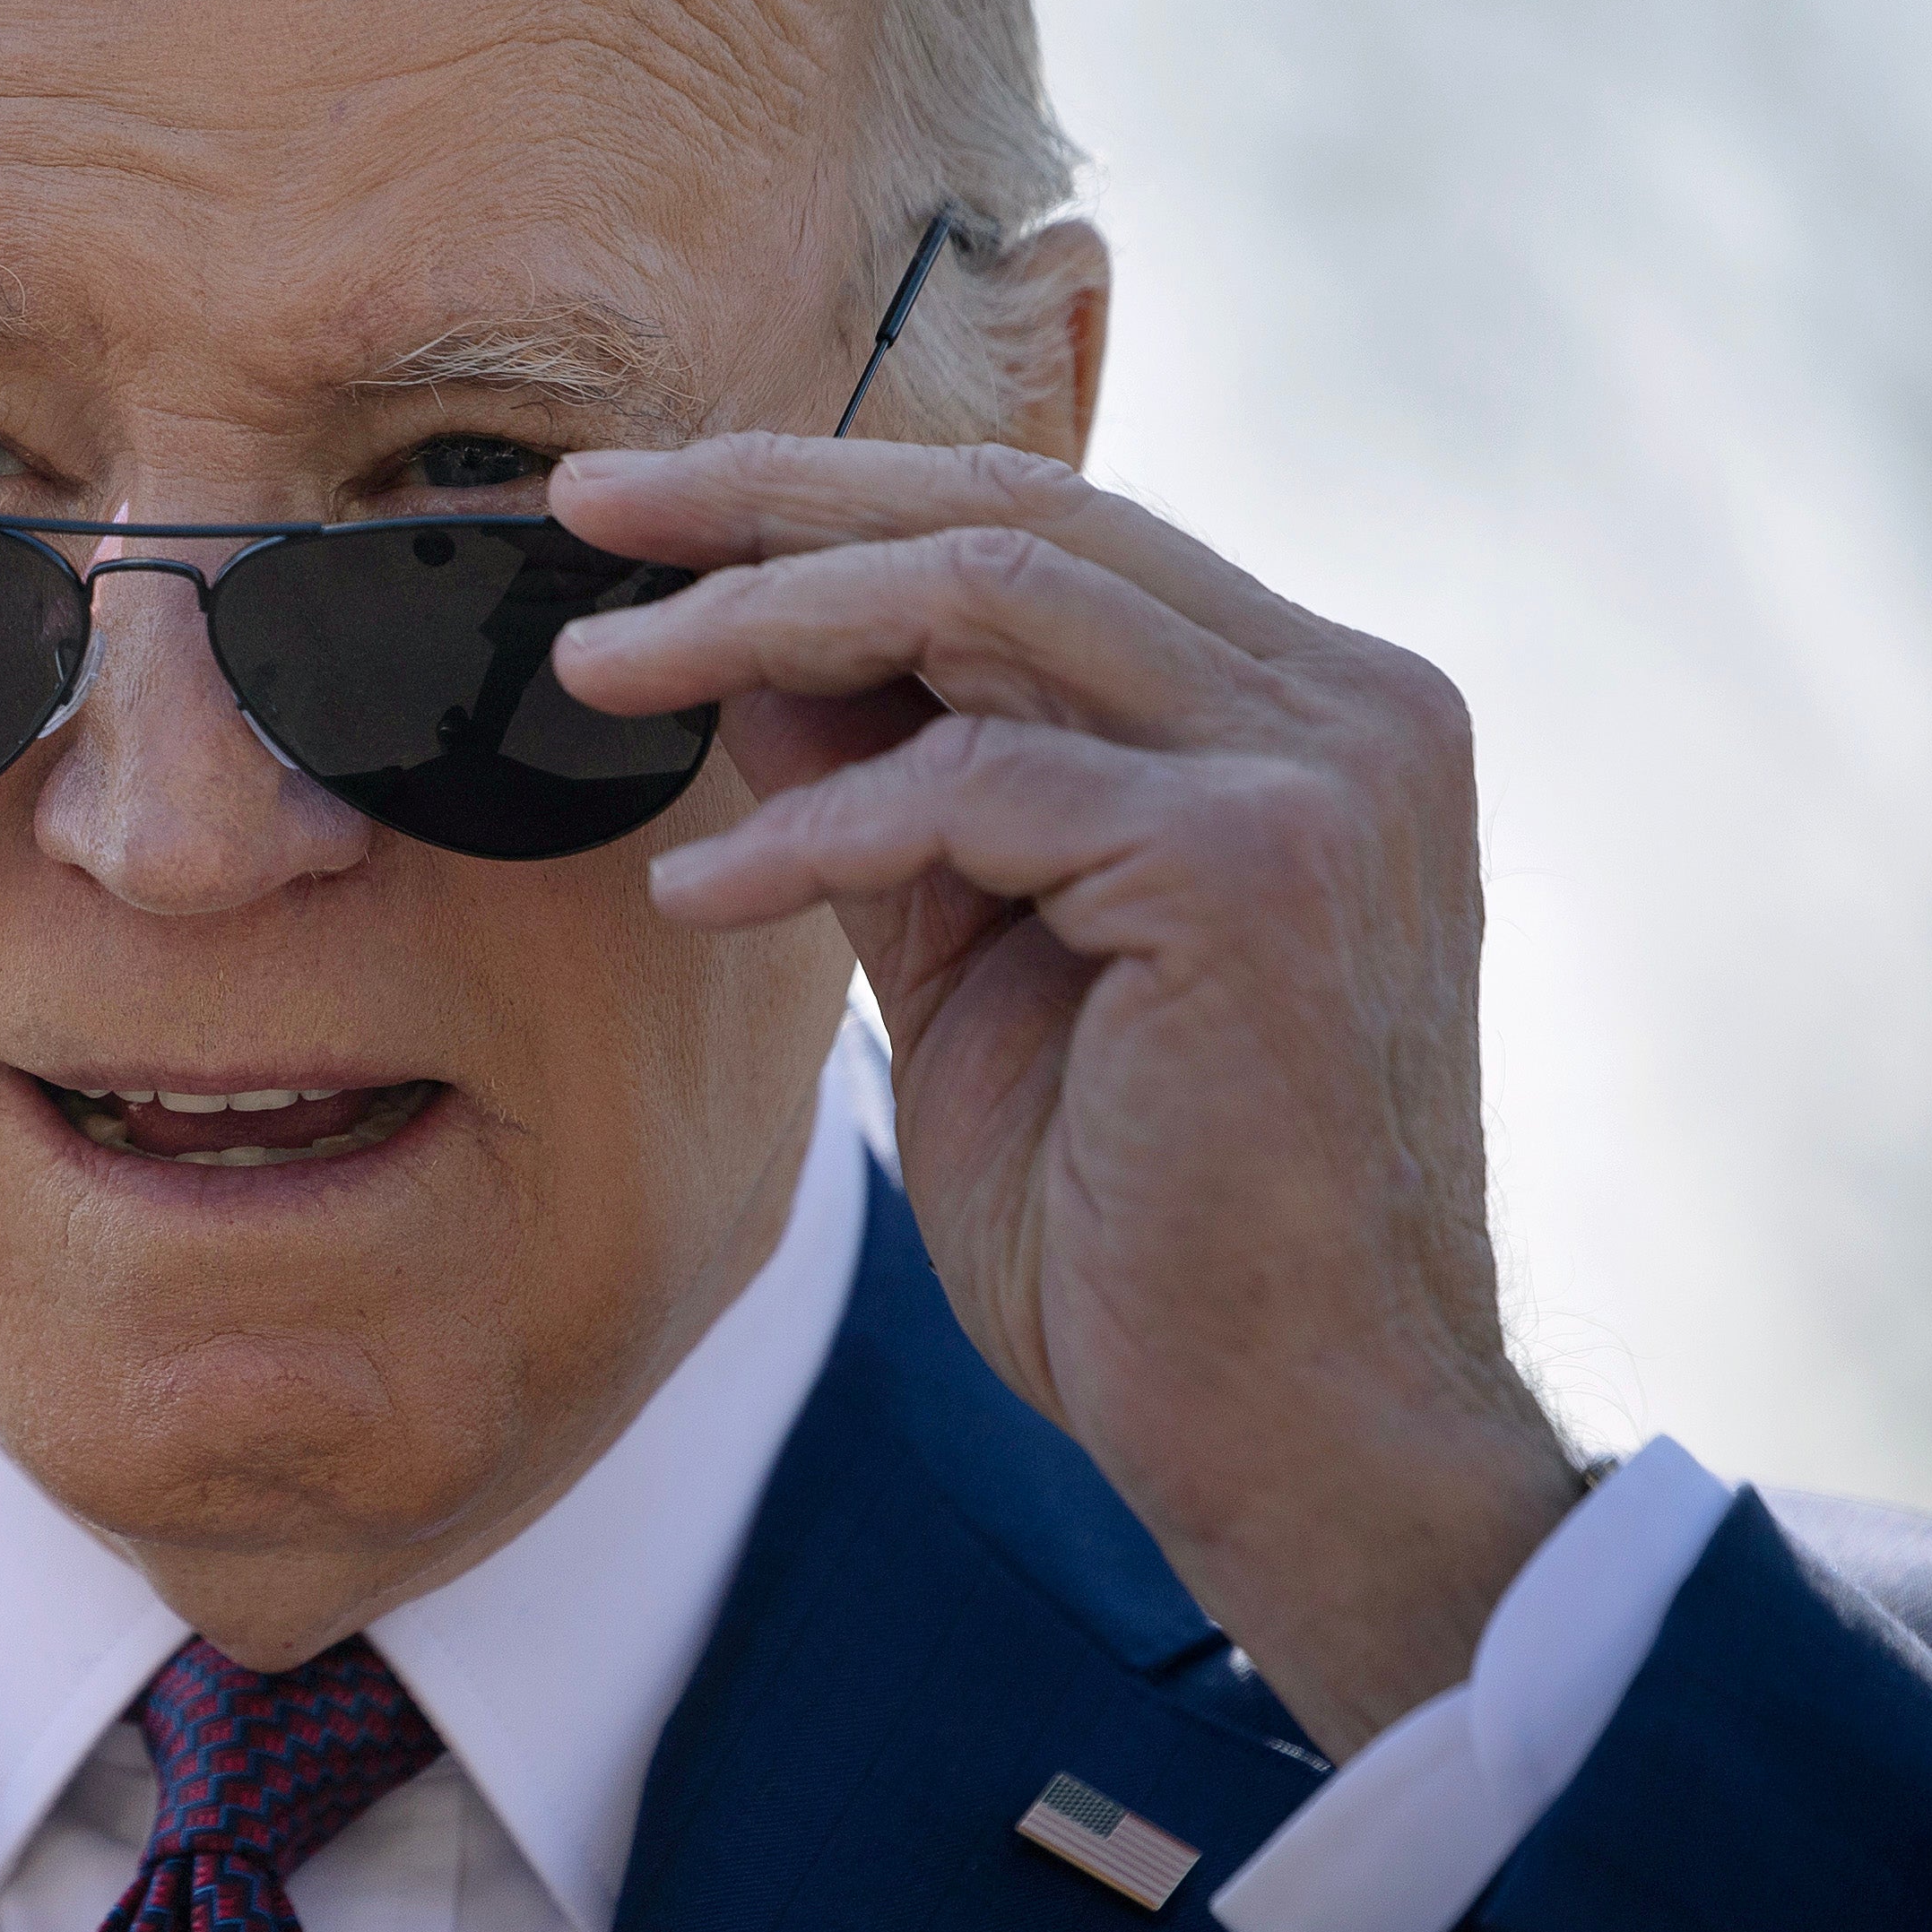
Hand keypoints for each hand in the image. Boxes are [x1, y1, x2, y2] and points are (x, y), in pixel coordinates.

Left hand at [549, 437, 1579, 1759]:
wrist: (1293, 1433)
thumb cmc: (1145, 1235)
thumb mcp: (983, 970)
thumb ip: (897, 806)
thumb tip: (751, 660)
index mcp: (1303, 710)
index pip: (1043, 529)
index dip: (830, 497)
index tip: (645, 511)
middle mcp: (1347, 702)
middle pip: (1012, 516)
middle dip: (770, 501)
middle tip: (584, 508)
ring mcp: (1323, 769)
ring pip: (989, 599)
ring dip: (759, 624)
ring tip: (594, 675)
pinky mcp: (1256, 866)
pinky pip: (974, 782)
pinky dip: (813, 831)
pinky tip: (699, 898)